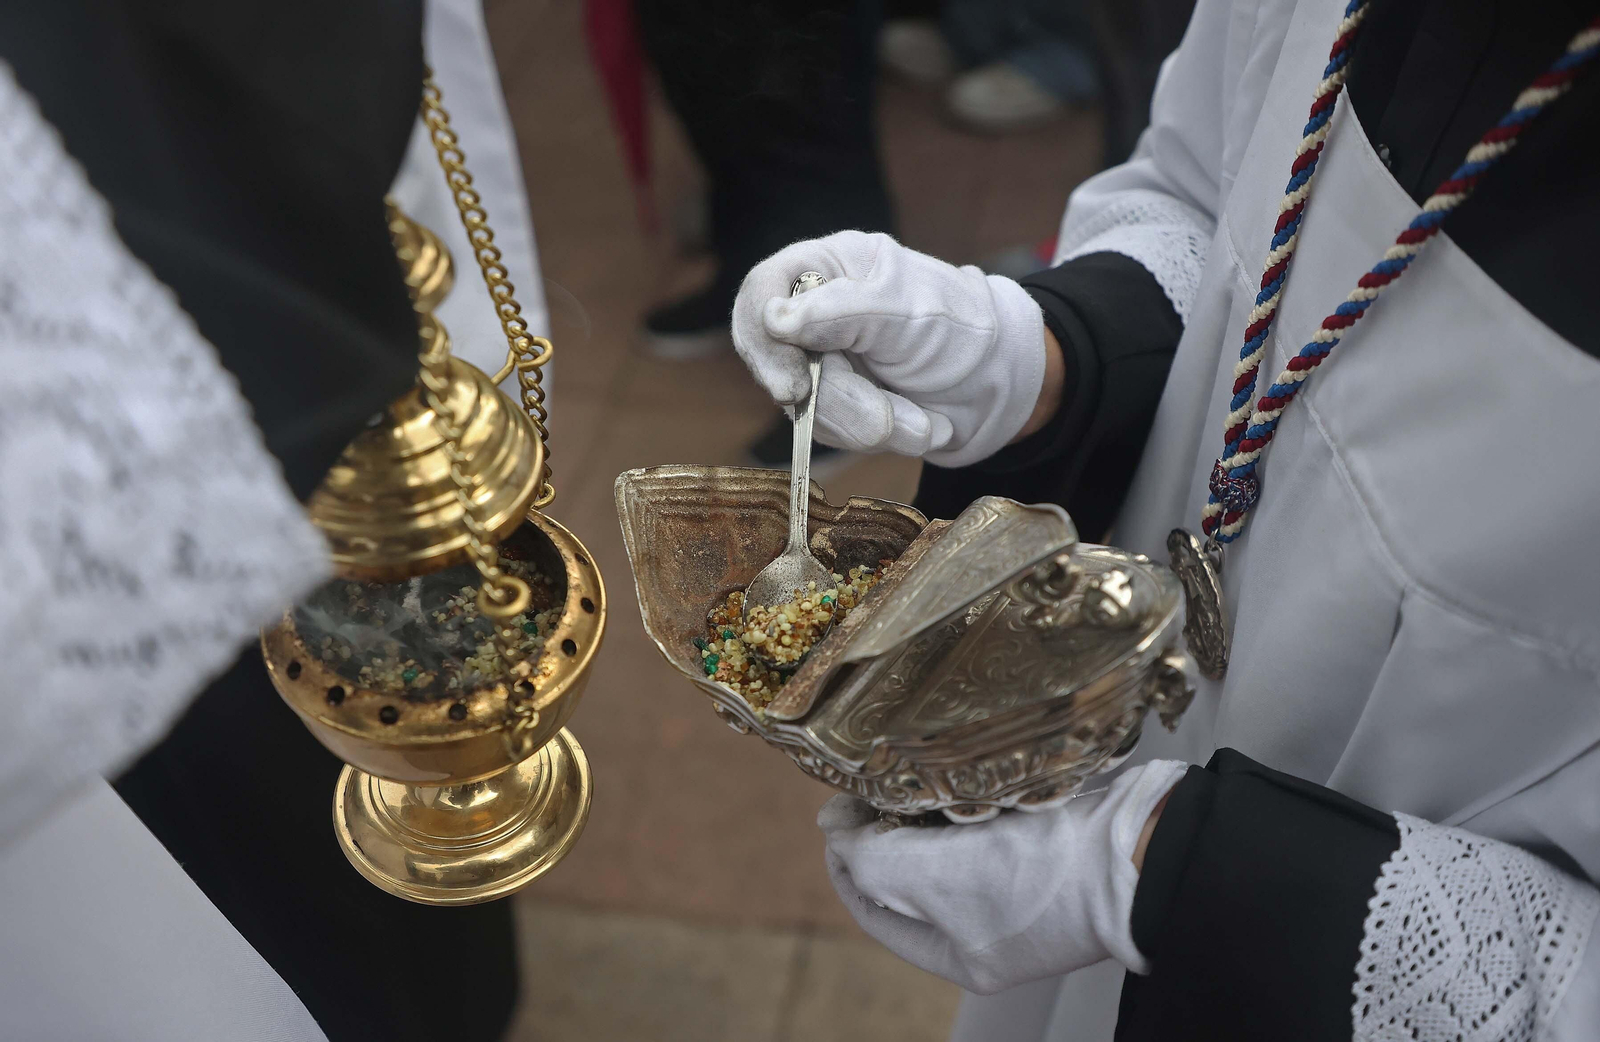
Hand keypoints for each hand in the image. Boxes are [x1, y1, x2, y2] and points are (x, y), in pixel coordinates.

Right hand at [732, 231, 1047, 467]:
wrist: (1002, 386)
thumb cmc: (962, 327)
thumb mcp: (908, 309)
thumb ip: (843, 310)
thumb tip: (774, 317)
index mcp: (827, 268)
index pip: (762, 293)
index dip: (766, 343)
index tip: (795, 387)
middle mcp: (813, 313)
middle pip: (779, 363)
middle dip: (838, 401)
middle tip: (886, 422)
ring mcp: (821, 363)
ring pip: (804, 409)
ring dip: (868, 424)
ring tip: (921, 420)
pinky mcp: (835, 406)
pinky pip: (830, 434)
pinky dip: (878, 438)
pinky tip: (915, 424)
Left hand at [820, 761, 1187, 994]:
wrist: (1135, 847)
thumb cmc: (1039, 879)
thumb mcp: (930, 878)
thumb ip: (870, 860)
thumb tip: (833, 834)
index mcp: (962, 957)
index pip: (879, 913)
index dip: (846, 867)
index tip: (835, 820)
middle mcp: (993, 929)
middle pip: (915, 878)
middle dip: (887, 834)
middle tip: (867, 787)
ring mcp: (1026, 887)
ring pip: (952, 845)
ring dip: (925, 811)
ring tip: (905, 777)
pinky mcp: (1052, 844)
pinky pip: (994, 822)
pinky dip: (969, 800)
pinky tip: (959, 775)